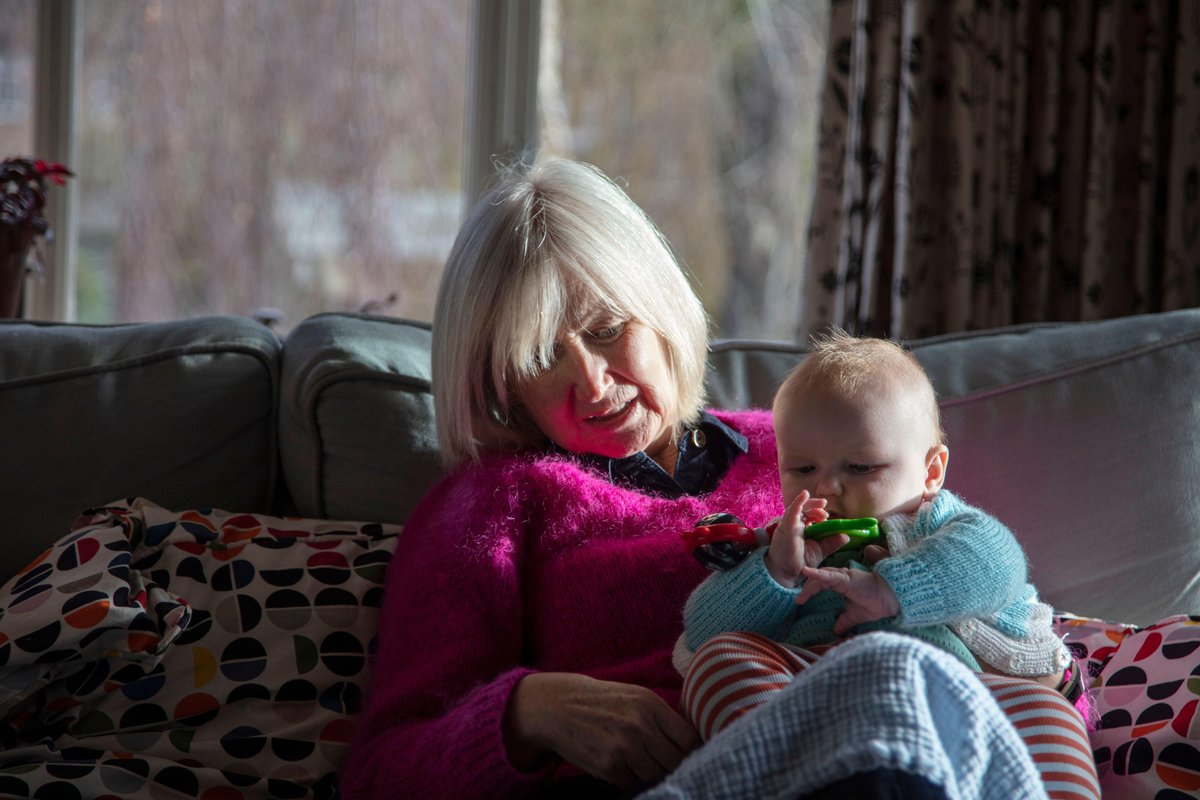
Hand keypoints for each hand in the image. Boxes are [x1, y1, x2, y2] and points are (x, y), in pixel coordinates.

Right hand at [504, 672, 700, 787]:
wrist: (558, 707)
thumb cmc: (602, 701)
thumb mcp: (635, 696)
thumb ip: (662, 717)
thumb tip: (693, 743)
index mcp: (650, 704)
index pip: (689, 738)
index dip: (694, 751)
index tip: (694, 754)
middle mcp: (639, 726)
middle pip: (676, 761)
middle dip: (676, 766)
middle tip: (669, 764)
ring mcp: (624, 748)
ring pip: (657, 775)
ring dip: (654, 774)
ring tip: (644, 763)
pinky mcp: (608, 767)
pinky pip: (633, 783)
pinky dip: (632, 778)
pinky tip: (623, 766)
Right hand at [764, 490, 841, 586]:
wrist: (788, 574)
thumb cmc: (801, 562)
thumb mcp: (821, 550)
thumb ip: (832, 542)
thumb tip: (846, 536)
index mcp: (802, 529)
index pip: (810, 515)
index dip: (819, 513)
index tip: (827, 517)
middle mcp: (795, 525)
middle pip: (805, 509)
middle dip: (816, 506)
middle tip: (825, 508)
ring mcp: (790, 525)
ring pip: (799, 507)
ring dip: (811, 503)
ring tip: (822, 504)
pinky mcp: (786, 527)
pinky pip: (791, 511)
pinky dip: (798, 502)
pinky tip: (804, 494)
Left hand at [795, 566, 899, 633]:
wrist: (892, 600)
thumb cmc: (875, 604)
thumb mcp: (854, 616)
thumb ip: (844, 621)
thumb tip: (836, 632)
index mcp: (840, 584)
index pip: (821, 584)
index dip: (810, 591)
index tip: (800, 602)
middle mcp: (840, 578)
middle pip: (818, 580)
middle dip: (807, 589)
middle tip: (799, 601)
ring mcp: (844, 576)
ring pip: (822, 577)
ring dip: (810, 585)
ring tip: (801, 596)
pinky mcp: (848, 578)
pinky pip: (830, 575)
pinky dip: (818, 574)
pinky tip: (807, 572)